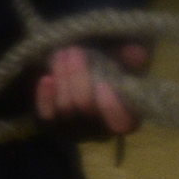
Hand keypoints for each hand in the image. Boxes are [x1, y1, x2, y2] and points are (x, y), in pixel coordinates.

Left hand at [35, 42, 150, 136]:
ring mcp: (77, 129)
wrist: (84, 75)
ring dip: (62, 77)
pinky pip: (47, 115)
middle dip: (78, 76)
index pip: (122, 123)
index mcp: (127, 116)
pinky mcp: (55, 125)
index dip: (111, 106)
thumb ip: (132, 57)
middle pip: (86, 107)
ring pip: (66, 107)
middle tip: (73, 50)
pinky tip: (46, 79)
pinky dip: (45, 96)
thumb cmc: (111, 70)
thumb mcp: (126, 61)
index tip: (103, 83)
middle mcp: (102, 128)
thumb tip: (133, 51)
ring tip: (61, 53)